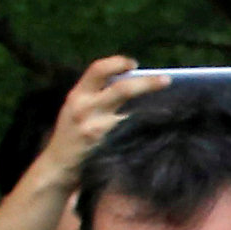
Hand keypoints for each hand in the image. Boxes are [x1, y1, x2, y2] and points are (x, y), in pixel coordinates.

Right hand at [26, 58, 164, 196]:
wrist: (58, 167)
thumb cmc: (73, 135)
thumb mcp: (76, 109)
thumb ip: (97, 96)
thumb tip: (133, 83)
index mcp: (77, 96)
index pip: (97, 70)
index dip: (117, 63)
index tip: (134, 63)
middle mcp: (85, 108)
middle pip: (121, 90)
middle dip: (147, 83)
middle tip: (167, 79)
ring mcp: (96, 128)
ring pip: (132, 113)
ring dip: (154, 108)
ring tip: (172, 106)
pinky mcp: (106, 146)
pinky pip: (132, 132)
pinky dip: (147, 128)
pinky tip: (161, 127)